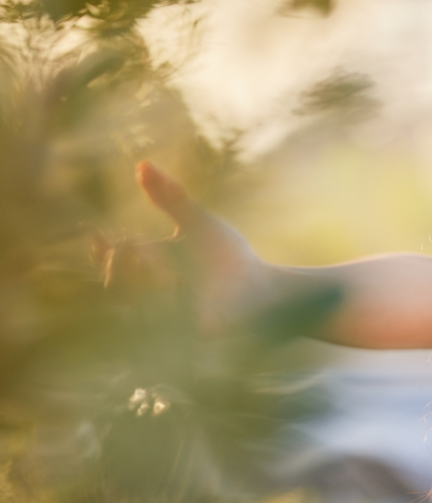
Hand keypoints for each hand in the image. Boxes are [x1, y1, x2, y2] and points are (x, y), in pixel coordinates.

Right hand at [96, 162, 269, 331]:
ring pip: (130, 306)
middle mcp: (150, 295)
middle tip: (139, 249)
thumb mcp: (198, 223)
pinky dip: (165, 305)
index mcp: (150, 267)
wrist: (263, 288)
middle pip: (113, 283)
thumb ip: (171, 197)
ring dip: (145, 283)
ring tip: (168, 272)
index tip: (98, 236)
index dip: (100, 253)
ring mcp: (164, 319)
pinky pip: (157, 327)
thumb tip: (141, 165)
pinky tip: (180, 291)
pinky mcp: (181, 337)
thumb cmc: (229, 257)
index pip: (111, 262)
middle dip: (122, 264)